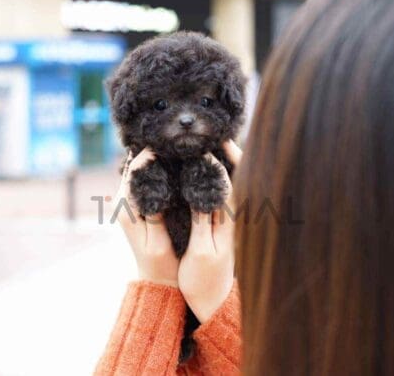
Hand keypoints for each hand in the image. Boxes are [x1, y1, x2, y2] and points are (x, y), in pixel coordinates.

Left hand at [115, 148, 178, 287]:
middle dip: (152, 153)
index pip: (132, 172)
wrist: (157, 279)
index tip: (166, 144)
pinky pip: (145, 181)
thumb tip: (154, 186)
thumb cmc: (160, 264)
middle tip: (174, 142)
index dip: (147, 155)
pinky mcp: (140, 206)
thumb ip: (154, 214)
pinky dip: (157, 171)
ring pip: (139, 172)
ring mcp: (131, 204)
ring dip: (154, 160)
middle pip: (134, 168)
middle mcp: (124, 203)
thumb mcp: (157, 242)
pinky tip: (174, 164)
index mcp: (126, 209)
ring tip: (175, 148)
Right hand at [178, 142, 241, 322]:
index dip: (225, 162)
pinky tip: (207, 172)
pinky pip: (223, 198)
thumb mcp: (201, 251)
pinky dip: (218, 181)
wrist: (211, 303)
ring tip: (213, 146)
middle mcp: (233, 220)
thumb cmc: (204, 281)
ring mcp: (229, 224)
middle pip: (238, 181)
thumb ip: (203, 220)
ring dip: (225, 166)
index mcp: (229, 224)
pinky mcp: (222, 229)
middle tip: (219, 135)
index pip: (232, 184)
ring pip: (232, 187)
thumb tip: (204, 190)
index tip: (215, 143)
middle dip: (231, 156)